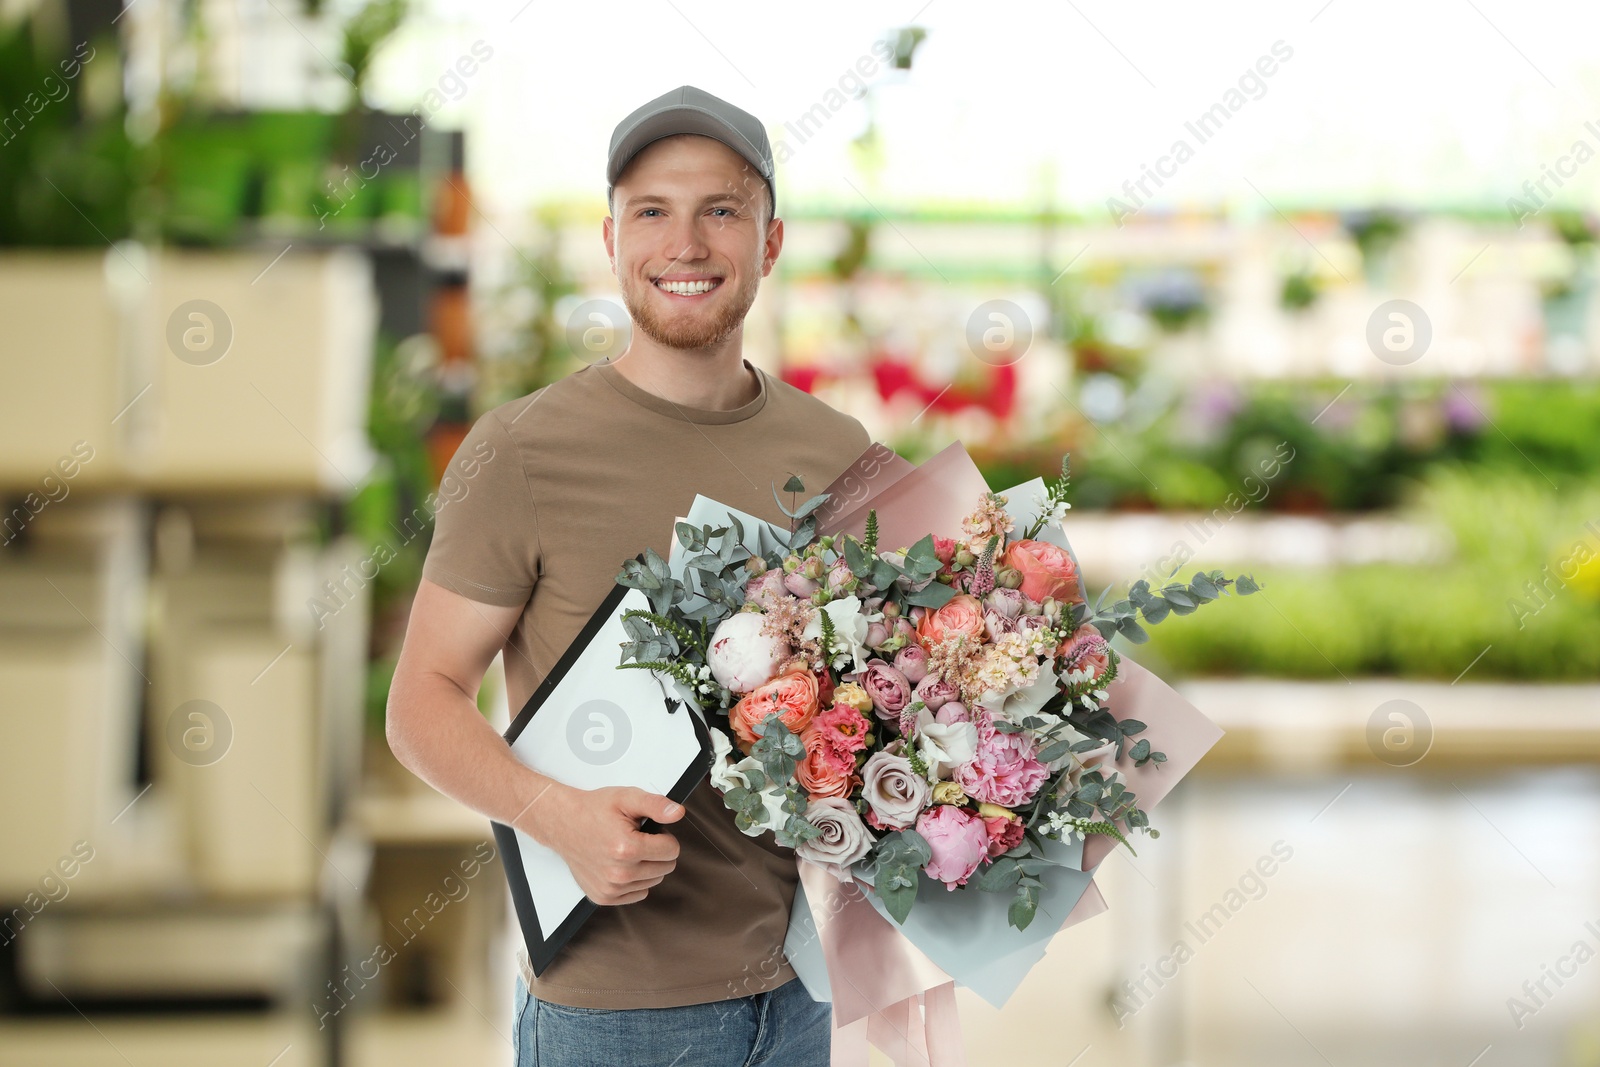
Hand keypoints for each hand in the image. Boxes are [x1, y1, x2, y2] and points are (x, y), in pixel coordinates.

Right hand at [524, 783, 684, 905]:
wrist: (562, 823)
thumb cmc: (593, 810)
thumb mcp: (626, 798)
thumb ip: (656, 805)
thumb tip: (677, 812)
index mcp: (627, 849)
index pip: (672, 850)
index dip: (664, 836)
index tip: (648, 830)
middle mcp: (619, 873)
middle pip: (665, 868)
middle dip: (656, 851)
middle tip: (636, 837)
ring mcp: (610, 888)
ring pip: (653, 881)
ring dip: (646, 866)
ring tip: (626, 849)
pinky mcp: (603, 897)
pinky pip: (638, 894)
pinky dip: (635, 880)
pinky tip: (620, 864)